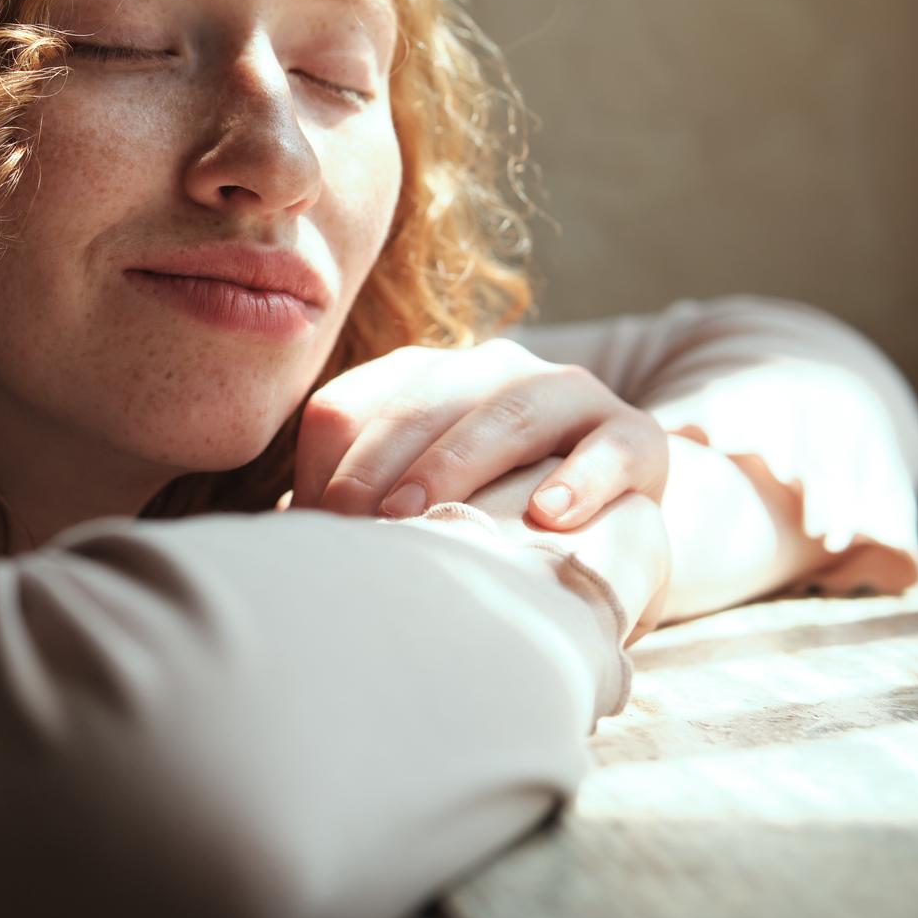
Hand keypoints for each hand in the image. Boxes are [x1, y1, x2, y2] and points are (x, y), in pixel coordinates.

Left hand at [290, 340, 672, 530]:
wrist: (617, 526)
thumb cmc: (489, 522)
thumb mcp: (420, 506)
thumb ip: (358, 510)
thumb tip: (282, 546)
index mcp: (423, 381)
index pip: (350, 404)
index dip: (323, 466)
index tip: (308, 531)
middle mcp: (491, 371)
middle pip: (419, 403)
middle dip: (374, 466)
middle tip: (348, 528)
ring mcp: (566, 396)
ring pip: (505, 411)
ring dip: (454, 463)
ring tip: (417, 515)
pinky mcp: (636, 437)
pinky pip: (609, 448)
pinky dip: (581, 478)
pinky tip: (549, 517)